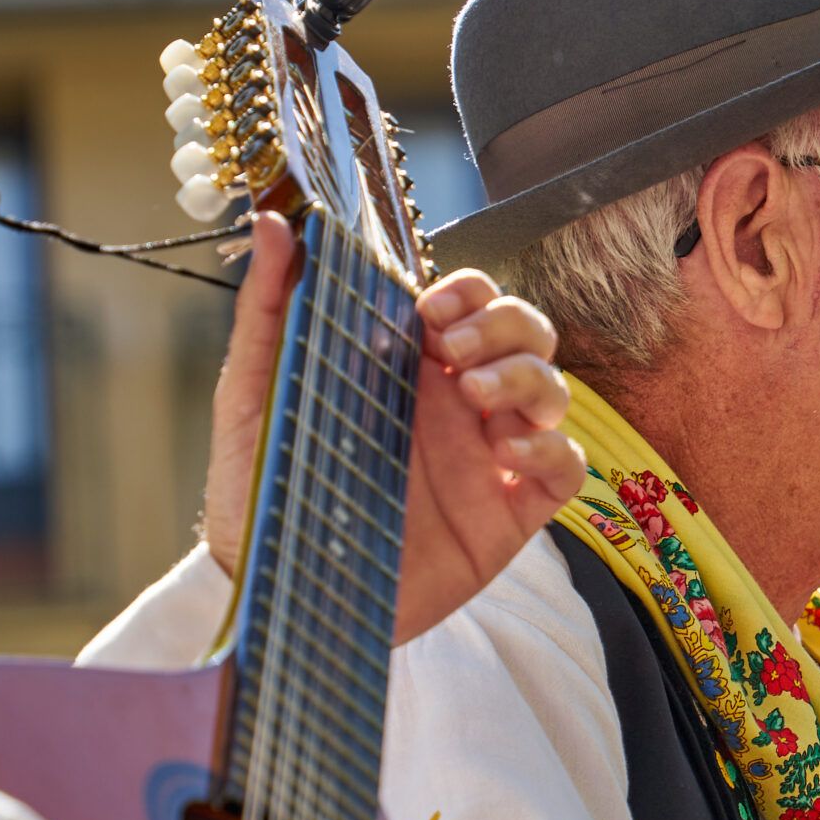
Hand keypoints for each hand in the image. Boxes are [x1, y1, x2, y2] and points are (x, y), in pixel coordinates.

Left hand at [202, 214, 586, 642]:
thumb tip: (277, 225)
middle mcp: (457, 406)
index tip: (434, 309)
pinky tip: (508, 453)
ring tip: (478, 398)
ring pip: (554, 390)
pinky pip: (564, 467)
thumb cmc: (263, 492)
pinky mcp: (508, 513)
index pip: (468, 302)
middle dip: (506, 327)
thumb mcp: (254, 393)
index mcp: (406, 367)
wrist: (281, 593)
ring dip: (528, 379)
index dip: (470, 292)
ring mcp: (487, 458)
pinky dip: (551, 448)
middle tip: (454, 354)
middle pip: (527, 335)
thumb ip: (268, 311)